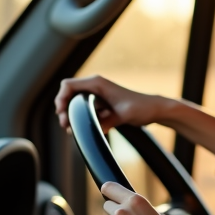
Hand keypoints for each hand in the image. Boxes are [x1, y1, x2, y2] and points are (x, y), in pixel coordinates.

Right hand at [54, 75, 174, 133]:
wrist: (154, 109)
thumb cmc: (142, 107)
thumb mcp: (124, 115)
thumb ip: (108, 121)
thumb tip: (94, 130)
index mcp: (98, 83)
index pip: (69, 85)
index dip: (61, 98)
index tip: (61, 113)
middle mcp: (95, 86)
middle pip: (68, 94)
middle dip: (64, 110)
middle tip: (66, 126)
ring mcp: (97, 94)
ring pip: (74, 103)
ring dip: (71, 115)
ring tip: (71, 129)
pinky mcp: (100, 103)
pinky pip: (83, 109)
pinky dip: (80, 118)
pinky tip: (83, 129)